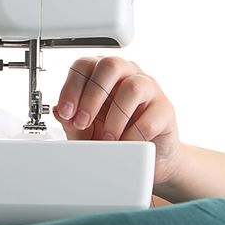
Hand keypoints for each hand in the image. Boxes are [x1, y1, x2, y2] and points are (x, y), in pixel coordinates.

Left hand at [51, 56, 182, 185]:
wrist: (145, 158)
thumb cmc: (112, 138)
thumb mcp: (84, 131)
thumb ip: (70, 122)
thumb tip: (58, 112)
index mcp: (103, 74)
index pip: (84, 65)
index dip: (71, 88)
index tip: (65, 112)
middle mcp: (127, 74)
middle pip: (110, 65)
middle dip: (92, 95)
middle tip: (83, 122)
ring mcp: (149, 88)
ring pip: (132, 87)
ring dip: (114, 116)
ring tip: (106, 137)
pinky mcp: (166, 109)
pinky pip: (150, 117)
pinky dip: (133, 134)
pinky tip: (124, 144)